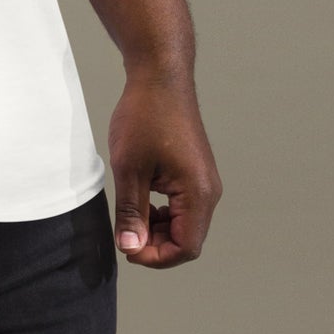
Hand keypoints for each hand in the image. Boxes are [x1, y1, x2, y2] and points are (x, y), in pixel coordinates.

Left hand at [107, 66, 221, 267]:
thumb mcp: (129, 168)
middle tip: (124, 231)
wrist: (160, 76)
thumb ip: (131, 211)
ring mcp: (204, 182)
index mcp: (199, 194)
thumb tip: (130, 247)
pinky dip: (161, 212)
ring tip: (130, 213)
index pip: (185, 248)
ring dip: (157, 228)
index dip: (155, 256)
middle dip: (155, 243)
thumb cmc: (145, 116)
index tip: (126, 247)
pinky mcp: (195, 173)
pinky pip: (182, 206)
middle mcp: (209, 192)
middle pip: (186, 239)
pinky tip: (140, 198)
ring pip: (184, 224)